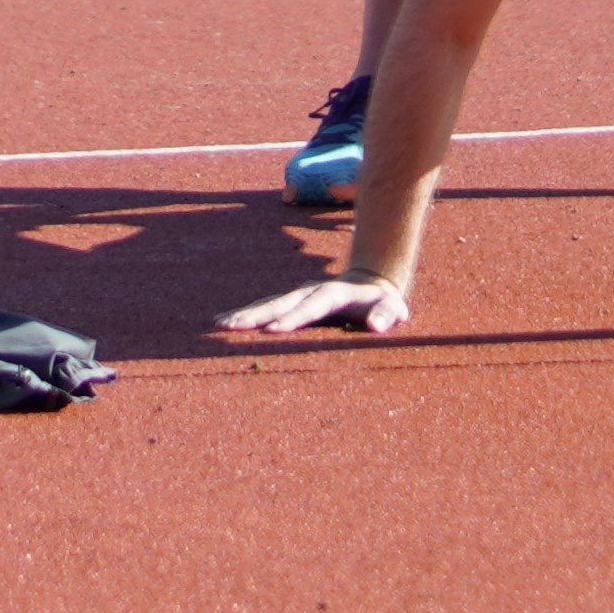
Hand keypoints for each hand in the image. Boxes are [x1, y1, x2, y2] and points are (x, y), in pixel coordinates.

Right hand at [218, 276, 410, 336]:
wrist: (370, 282)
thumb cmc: (383, 303)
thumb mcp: (392, 309)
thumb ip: (385, 315)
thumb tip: (377, 325)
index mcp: (333, 294)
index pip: (310, 308)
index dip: (292, 319)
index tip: (271, 330)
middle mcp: (310, 291)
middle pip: (279, 303)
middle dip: (255, 316)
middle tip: (230, 327)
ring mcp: (298, 295)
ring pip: (267, 304)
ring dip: (244, 314)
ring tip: (220, 325)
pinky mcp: (291, 302)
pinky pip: (265, 307)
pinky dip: (246, 314)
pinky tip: (223, 321)